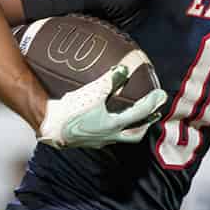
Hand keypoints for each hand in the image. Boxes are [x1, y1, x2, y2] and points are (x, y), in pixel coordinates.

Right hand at [38, 64, 167, 149]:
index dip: (152, 103)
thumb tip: (124, 69)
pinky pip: (108, 134)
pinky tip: (109, 118)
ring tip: (134, 117)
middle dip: (146, 124)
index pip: (140, 114)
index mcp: (113, 125)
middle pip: (135, 134)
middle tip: (154, 113)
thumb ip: (109, 80)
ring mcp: (99, 141)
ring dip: (131, 127)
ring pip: (122, 137)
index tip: (161, 94)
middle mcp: (109, 136)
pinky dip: (114, 127)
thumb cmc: (70, 111)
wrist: (48, 126)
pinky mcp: (88, 140)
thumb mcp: (92, 92)